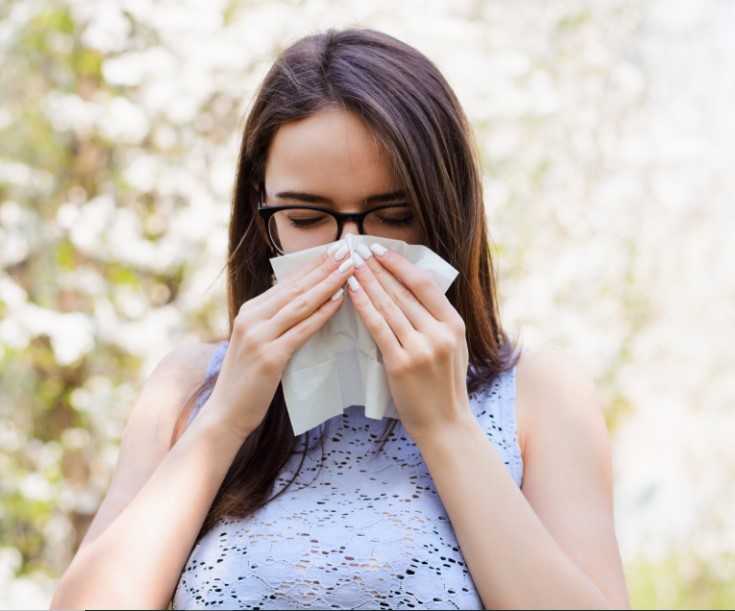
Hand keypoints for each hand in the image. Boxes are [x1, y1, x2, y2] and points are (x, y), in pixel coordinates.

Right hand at [203, 249, 354, 438]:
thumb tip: (303, 302)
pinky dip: (322, 313)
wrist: (226, 413)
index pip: (287, 282)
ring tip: (349, 268)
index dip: (313, 265)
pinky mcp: (269, 356)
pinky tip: (339, 300)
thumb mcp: (256, 342)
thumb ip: (274, 322)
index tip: (335, 250)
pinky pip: (302, 329)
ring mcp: (259, 335)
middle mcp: (252, 317)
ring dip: (328, 283)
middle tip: (347, 249)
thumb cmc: (247, 381)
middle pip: (296, 287)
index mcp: (250, 310)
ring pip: (301, 303)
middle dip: (324, 266)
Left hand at [347, 244, 471, 441]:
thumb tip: (409, 288)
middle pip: (403, 291)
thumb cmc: (443, 385)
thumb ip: (436, 320)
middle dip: (377, 268)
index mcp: (454, 325)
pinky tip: (352, 292)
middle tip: (358, 249)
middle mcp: (440, 333)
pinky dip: (363, 307)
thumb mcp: (452, 346)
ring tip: (350, 265)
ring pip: (389, 306)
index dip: (400, 264)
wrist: (444, 424)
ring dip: (367, 281)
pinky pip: (378, 328)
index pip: (424, 284)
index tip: (381, 249)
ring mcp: (421, 349)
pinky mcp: (401, 364)